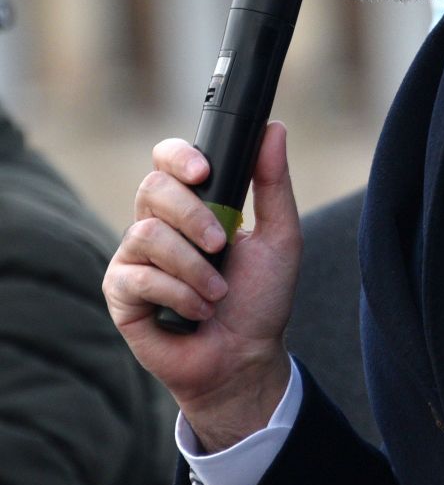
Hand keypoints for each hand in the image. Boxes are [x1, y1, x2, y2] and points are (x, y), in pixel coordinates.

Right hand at [102, 121, 298, 450]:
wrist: (246, 356)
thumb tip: (274, 128)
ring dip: (193, 266)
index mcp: (194, 203)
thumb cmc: (262, 297)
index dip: (178, 157)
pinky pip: (138, 277)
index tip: (204, 174)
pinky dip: (178, 294)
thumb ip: (273, 182)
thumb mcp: (281, 234)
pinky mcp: (120, 293)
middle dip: (193, 215)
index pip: (168, 158)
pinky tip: (197, 310)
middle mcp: (159, 223)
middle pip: (152, 188)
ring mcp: (136, 257)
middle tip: (222, 243)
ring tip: (217, 292)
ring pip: (147, 234)